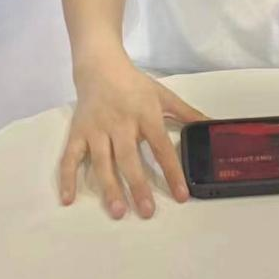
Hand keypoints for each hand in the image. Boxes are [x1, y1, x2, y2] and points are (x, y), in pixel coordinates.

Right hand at [59, 49, 205, 218]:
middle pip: (129, 158)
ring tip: (118, 211)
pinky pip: (70, 157)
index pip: (161, 147)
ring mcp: (96, 129)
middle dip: (138, 186)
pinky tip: (68, 199)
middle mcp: (120, 123)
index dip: (172, 172)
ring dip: (109, 187)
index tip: (181, 196)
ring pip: (102, 161)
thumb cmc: (135, 84)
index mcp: (145, 114)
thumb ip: (187, 113)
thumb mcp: (164, 95)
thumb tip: (211, 125)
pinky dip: (67, 177)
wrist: (100, 66)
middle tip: (147, 212)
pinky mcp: (78, 131)